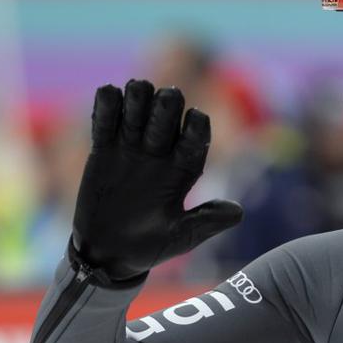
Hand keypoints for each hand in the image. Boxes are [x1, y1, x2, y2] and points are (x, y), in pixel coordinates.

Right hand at [71, 79, 242, 281]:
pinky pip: (104, 123)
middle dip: (168, 108)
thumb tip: (237, 213)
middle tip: (168, 96)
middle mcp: (161, 153)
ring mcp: (132, 149)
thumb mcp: (181, 238)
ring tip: (137, 88)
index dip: (197, 129)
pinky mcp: (104, 150)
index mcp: (184, 170)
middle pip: (167, 121)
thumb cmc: (151, 246)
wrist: (108, 253)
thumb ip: (205, 222)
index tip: (197, 117)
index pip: (195, 142)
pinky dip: (105, 107)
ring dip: (138, 100)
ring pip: (137, 114)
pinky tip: (108, 92)